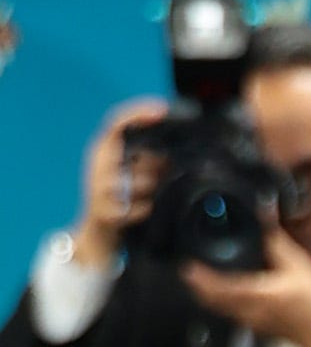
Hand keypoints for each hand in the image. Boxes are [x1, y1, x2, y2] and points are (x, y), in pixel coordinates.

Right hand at [74, 99, 164, 274]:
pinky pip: (132, 208)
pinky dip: (145, 210)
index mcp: (102, 150)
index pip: (117, 122)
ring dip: (150, 187)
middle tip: (168, 170)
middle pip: (126, 150)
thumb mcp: (135, 175)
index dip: (138, 113)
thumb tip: (179, 149)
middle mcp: (96, 164)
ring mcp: (96, 188)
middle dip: (151, 161)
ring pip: (131, 181)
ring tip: (158, 193)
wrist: (99, 238)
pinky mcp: (102, 212)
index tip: (163, 109)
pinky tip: (150, 210)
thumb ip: (151, 160)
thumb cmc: (122, 202)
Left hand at [184, 231, 310, 346]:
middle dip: (197, 286)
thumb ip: (274, 237)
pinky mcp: (255, 328)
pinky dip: (219, 302)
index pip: (224, 287)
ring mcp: (251, 323)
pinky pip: (230, 314)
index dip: (203, 278)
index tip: (187, 267)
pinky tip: (219, 292)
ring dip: (205, 295)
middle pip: (214, 300)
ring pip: (219, 309)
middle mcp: (251, 311)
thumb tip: (263, 207)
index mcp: (261, 294)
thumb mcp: (297, 264)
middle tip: (185, 270)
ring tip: (196, 279)